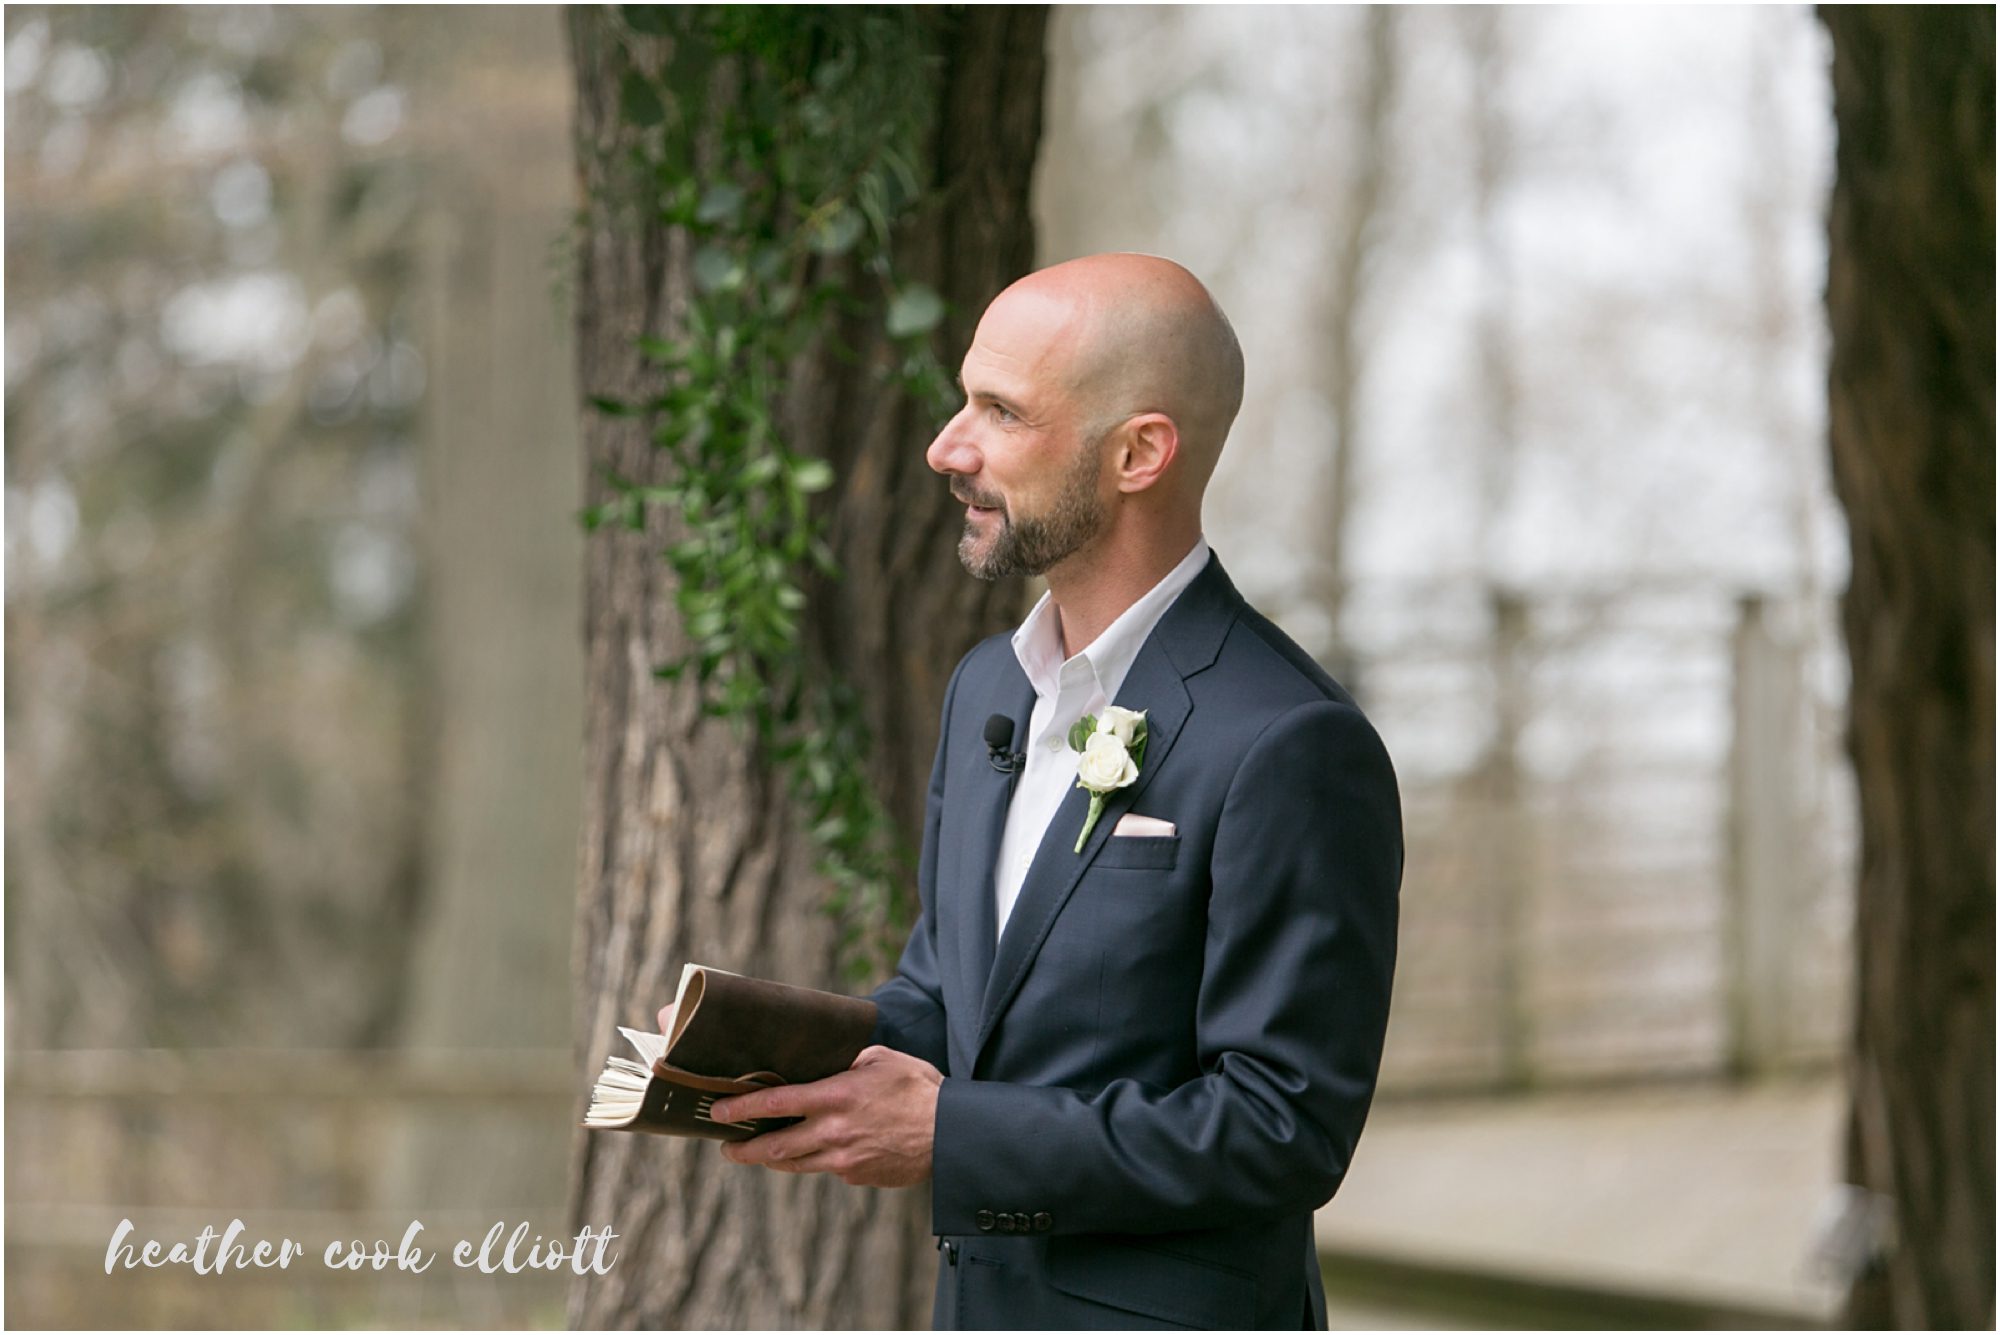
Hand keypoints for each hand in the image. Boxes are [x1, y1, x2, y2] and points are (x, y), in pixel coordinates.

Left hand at [710, 1046, 941, 1187]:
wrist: (949, 1132)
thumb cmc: (918, 1088)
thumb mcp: (881, 1059)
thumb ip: (848, 1062)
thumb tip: (829, 1064)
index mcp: (835, 1096)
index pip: (775, 1103)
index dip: (741, 1107)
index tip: (718, 1110)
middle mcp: (833, 1131)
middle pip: (775, 1147)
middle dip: (743, 1149)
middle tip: (726, 1147)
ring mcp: (843, 1158)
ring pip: (795, 1164)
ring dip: (771, 1160)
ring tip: (757, 1154)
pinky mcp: (856, 1175)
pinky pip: (827, 1168)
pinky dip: (816, 1160)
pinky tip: (818, 1151)